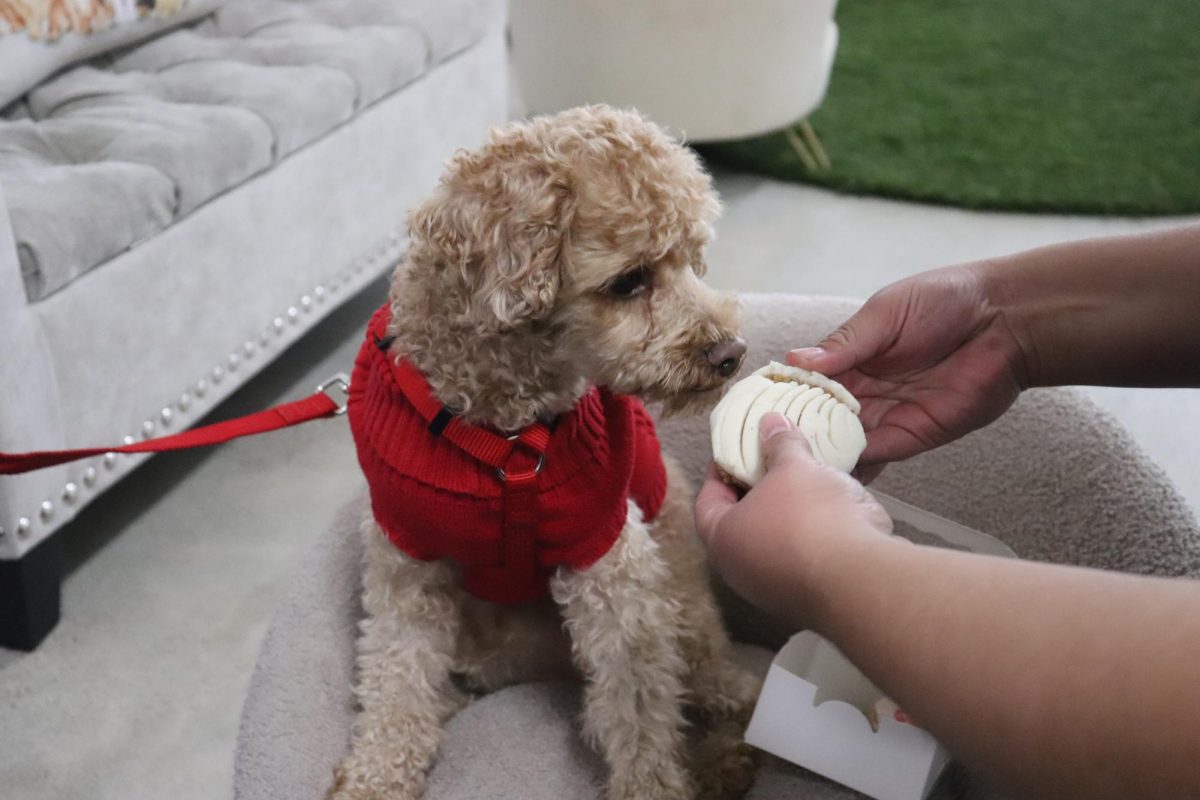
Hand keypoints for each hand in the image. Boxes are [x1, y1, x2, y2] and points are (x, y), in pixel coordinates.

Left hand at [694, 413, 892, 630]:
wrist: (862, 581)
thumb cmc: (812, 517)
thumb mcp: (796, 468)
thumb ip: (780, 444)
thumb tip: (769, 422)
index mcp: (723, 539)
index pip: (707, 501)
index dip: (719, 472)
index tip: (735, 451)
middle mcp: (740, 572)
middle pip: (742, 523)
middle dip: (759, 493)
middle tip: (775, 465)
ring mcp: (775, 591)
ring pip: (775, 543)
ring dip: (790, 515)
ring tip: (810, 484)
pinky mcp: (810, 601)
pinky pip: (805, 560)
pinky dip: (814, 536)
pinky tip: (835, 514)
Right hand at [788, 264, 1028, 481]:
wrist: (1006, 319)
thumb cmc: (946, 301)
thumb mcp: (885, 313)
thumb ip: (844, 343)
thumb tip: (795, 360)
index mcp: (853, 357)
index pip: (810, 384)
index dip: (786, 396)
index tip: (757, 410)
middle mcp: (866, 391)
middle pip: (822, 418)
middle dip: (798, 432)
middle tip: (767, 448)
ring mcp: (889, 414)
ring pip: (845, 442)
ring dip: (823, 453)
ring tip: (792, 468)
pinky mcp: (915, 434)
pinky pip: (878, 455)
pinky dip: (854, 464)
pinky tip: (830, 470)